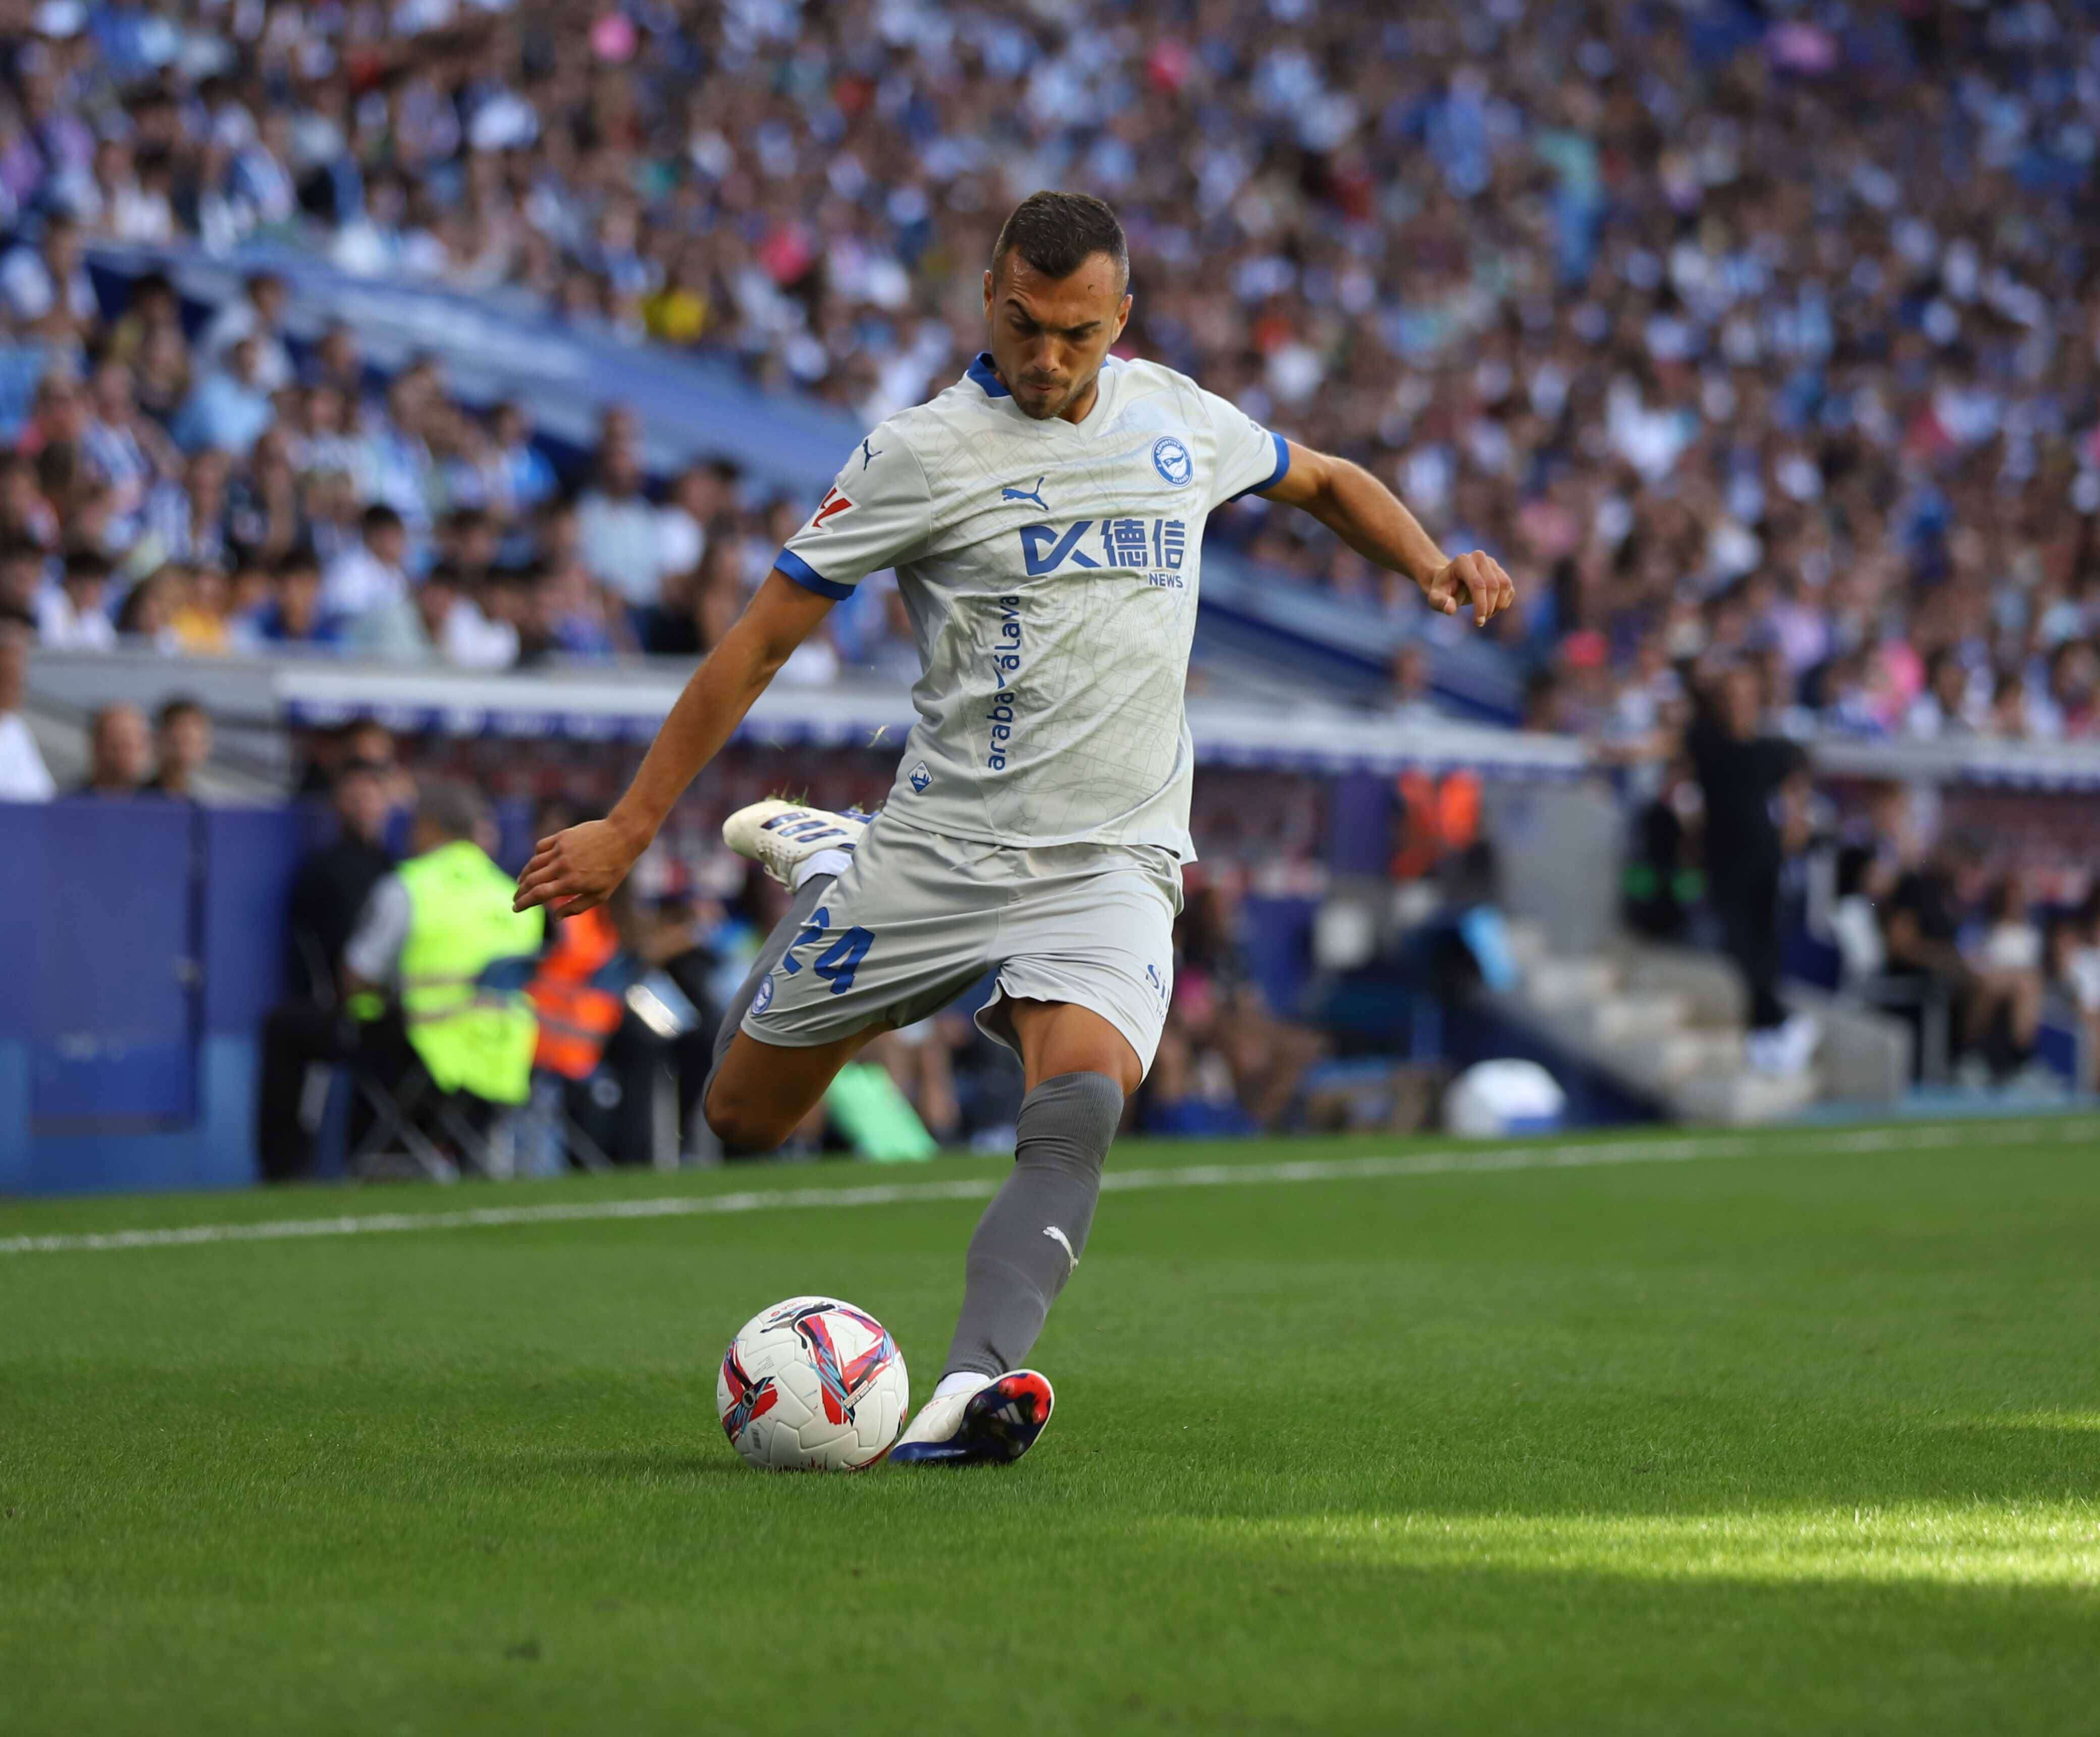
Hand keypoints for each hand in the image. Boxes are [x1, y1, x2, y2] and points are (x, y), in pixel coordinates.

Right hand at [513, 817, 645, 917]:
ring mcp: (560, 850)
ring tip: (521, 883)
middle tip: (515, 898)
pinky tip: (535, 863)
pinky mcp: (561, 837)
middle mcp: (562, 866)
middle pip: (531, 881)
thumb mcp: (601, 895)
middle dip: (520, 892)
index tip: (515, 908)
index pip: (538, 895)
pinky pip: (540, 847)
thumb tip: (556, 917)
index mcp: (570, 883)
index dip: (523, 903)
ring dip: (523, 875)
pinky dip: (535, 857)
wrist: (622, 837)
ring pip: (533, 864)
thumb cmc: (614, 869)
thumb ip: (576, 907)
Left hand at [1424, 550, 1515, 627]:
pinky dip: (1503, 603)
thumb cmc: (1442, 590)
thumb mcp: (1435, 597)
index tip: (1478, 622)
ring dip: (1498, 605)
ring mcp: (1491, 563)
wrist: (1449, 581)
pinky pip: (1509, 588)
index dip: (1481, 605)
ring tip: (1485, 616)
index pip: (1478, 585)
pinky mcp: (1499, 571)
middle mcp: (1479, 557)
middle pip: (1493, 586)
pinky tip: (1491, 610)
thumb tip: (1450, 610)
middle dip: (1489, 607)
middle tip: (1480, 622)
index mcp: (1463, 561)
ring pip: (1505, 585)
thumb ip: (1440, 602)